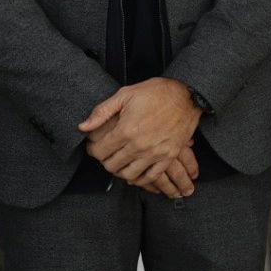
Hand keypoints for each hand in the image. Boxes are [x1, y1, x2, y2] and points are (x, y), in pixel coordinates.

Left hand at [78, 77, 202, 188]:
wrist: (188, 95)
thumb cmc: (157, 92)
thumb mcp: (126, 94)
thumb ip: (102, 111)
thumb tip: (83, 127)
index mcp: (126, 130)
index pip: (99, 152)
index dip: (92, 149)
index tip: (95, 145)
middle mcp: (139, 145)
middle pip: (111, 165)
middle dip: (104, 160)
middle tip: (106, 153)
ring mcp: (155, 153)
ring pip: (128, 174)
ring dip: (120, 170)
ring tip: (120, 161)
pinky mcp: (168, 156)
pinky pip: (150, 177)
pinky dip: (140, 178)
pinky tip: (135, 172)